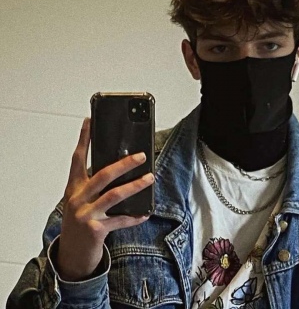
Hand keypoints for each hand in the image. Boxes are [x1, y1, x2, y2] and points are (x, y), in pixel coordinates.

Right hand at [57, 118, 153, 280]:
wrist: (72, 253)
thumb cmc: (80, 220)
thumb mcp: (82, 199)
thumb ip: (94, 184)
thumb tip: (120, 166)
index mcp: (74, 187)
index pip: (78, 158)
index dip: (84, 139)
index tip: (90, 121)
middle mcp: (78, 199)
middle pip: (103, 175)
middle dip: (124, 164)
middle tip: (141, 156)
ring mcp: (86, 214)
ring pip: (114, 195)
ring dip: (135, 186)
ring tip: (150, 177)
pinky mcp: (95, 230)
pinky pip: (120, 220)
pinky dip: (135, 216)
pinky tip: (146, 212)